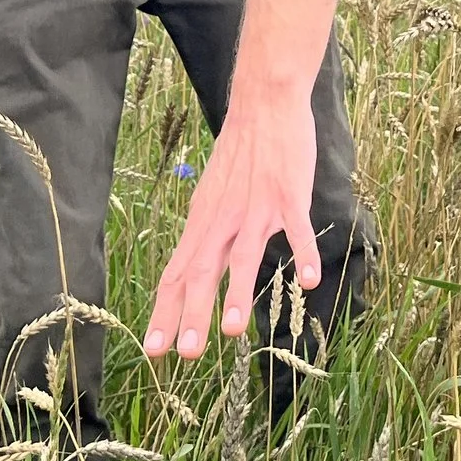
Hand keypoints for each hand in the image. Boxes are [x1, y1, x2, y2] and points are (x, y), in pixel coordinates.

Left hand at [143, 98, 320, 358]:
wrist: (263, 106)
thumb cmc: (238, 156)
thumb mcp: (210, 199)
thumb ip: (204, 237)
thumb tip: (186, 275)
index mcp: (203, 224)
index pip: (176, 274)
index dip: (164, 312)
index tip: (153, 350)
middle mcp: (223, 220)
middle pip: (202, 272)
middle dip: (193, 314)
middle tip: (186, 355)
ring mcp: (256, 208)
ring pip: (242, 256)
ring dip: (238, 294)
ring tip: (234, 332)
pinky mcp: (288, 195)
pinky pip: (295, 228)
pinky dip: (302, 253)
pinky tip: (308, 280)